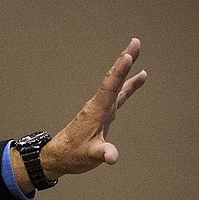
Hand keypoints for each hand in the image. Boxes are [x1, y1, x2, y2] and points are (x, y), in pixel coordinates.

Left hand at [15, 38, 146, 188]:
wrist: (58, 156)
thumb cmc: (72, 155)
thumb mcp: (89, 157)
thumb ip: (102, 154)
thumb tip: (112, 156)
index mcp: (95, 112)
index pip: (109, 89)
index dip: (119, 73)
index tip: (127, 56)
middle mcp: (98, 106)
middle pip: (113, 79)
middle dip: (124, 61)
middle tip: (135, 42)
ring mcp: (101, 108)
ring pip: (116, 84)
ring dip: (126, 67)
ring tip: (136, 50)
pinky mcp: (103, 113)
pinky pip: (119, 94)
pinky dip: (129, 84)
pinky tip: (140, 77)